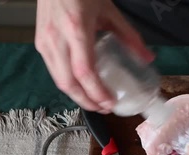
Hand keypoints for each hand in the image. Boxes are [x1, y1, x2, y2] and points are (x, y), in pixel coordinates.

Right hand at [35, 0, 153, 112]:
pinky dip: (68, 84)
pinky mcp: (40, 43)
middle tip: (104, 108)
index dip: (97, 92)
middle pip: (69, 83)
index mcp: (76, 30)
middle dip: (87, 101)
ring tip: (94, 101)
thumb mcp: (109, 11)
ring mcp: (45, 42)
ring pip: (58, 81)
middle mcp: (57, 39)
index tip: (110, 103)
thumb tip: (148, 57)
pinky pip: (53, 71)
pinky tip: (81, 86)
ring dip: (77, 96)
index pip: (84, 72)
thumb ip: (129, 36)